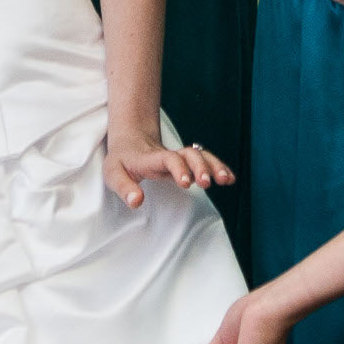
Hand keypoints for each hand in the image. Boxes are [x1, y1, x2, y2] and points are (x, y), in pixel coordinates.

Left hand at [102, 130, 234, 207]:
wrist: (130, 141)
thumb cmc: (121, 161)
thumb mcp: (113, 174)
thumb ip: (125, 188)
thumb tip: (137, 202)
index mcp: (151, 158)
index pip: (168, 158)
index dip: (178, 168)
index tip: (186, 183)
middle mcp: (169, 155)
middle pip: (189, 154)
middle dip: (201, 167)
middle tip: (207, 184)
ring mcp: (179, 157)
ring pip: (201, 155)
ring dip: (214, 166)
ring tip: (226, 180)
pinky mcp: (186, 162)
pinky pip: (205, 161)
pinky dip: (219, 167)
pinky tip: (230, 179)